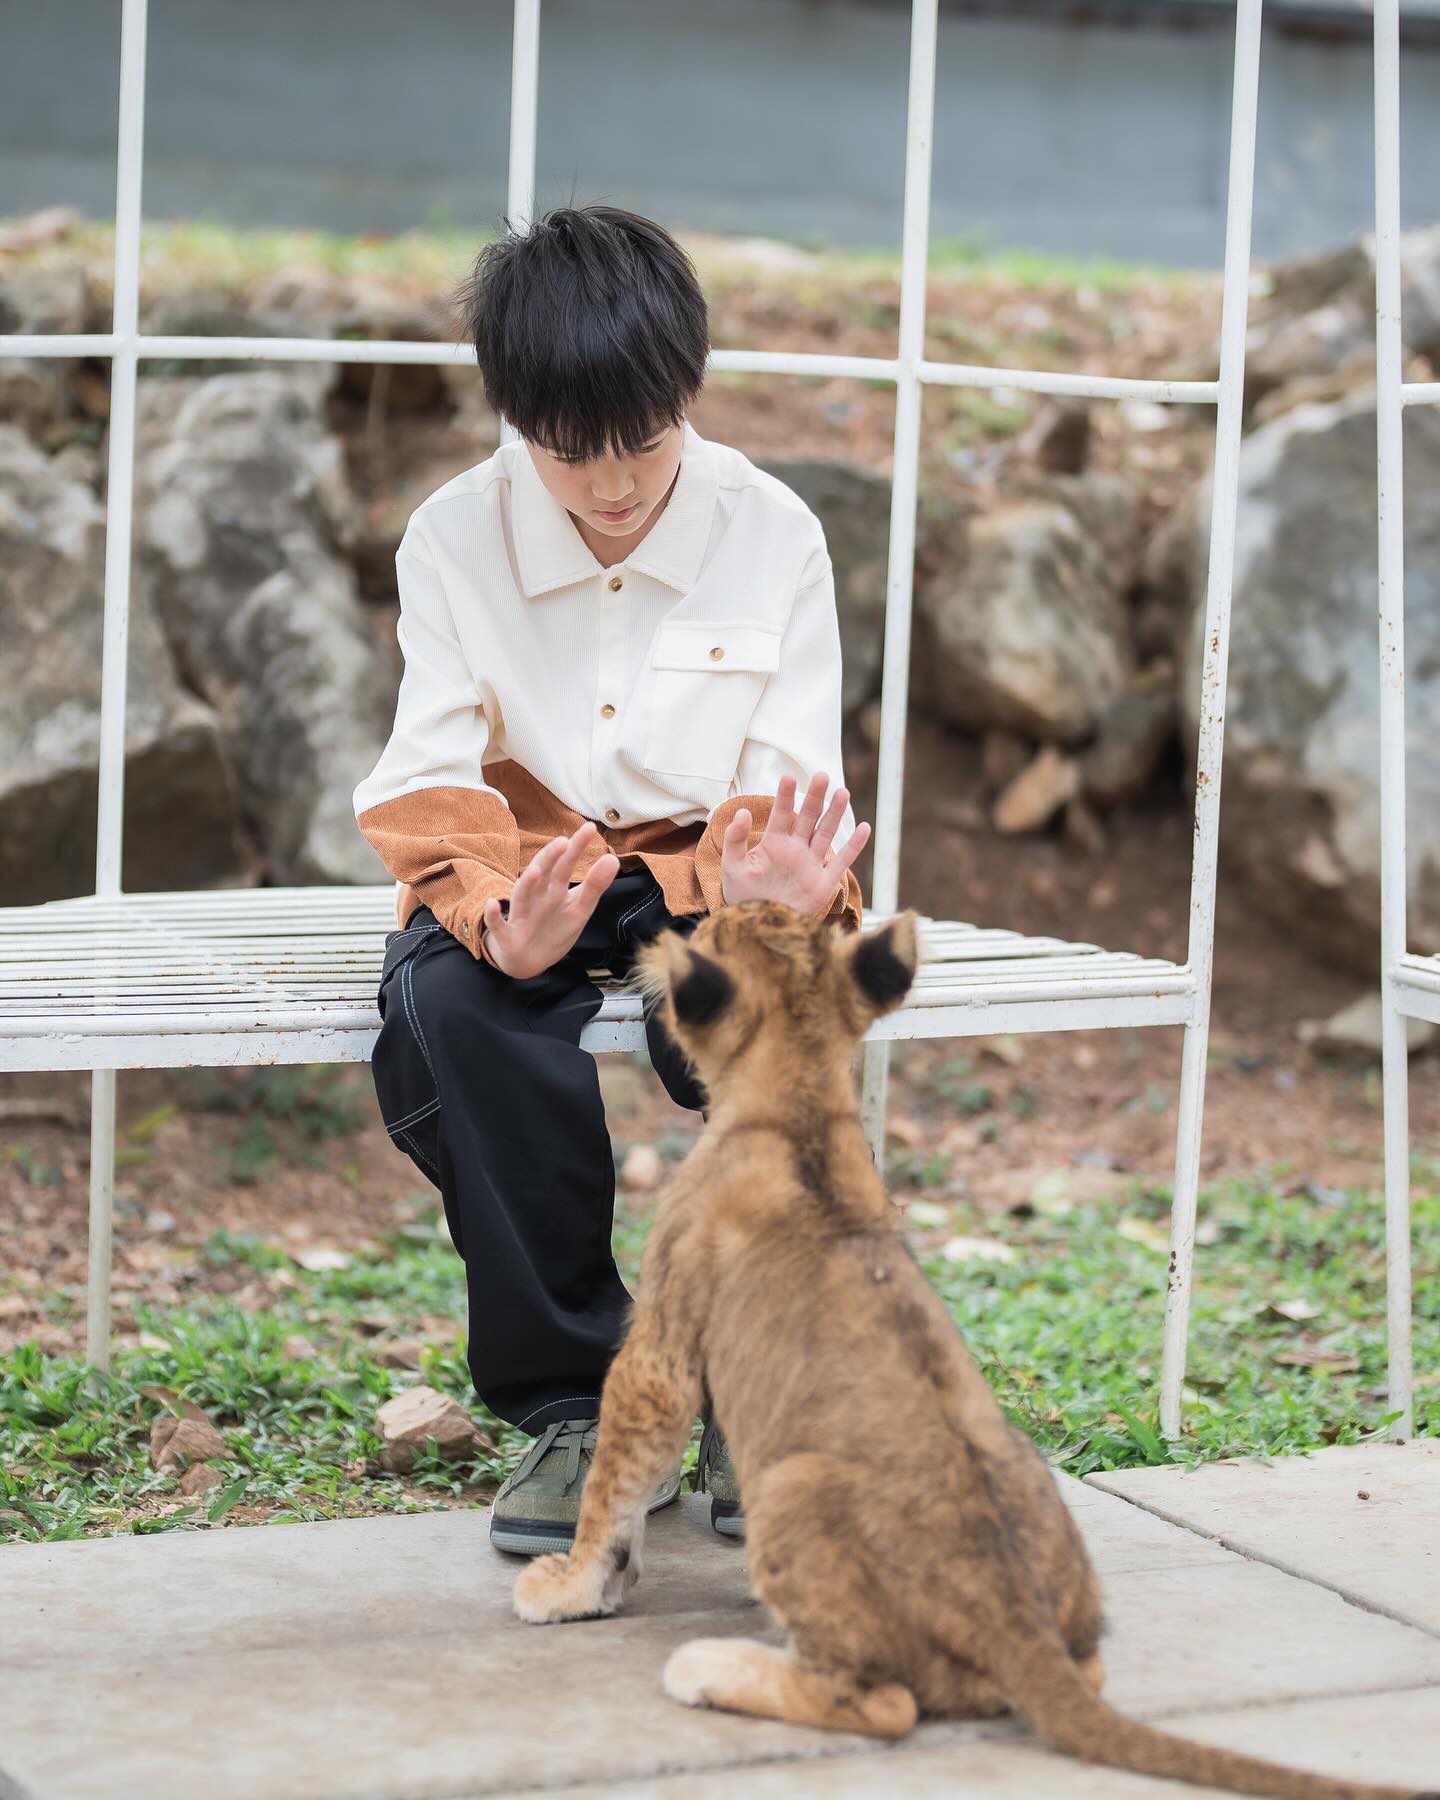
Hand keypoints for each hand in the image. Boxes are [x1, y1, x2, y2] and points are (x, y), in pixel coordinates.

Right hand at [481, 822, 618, 977]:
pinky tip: (492, 905)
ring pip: (521, 896)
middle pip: (543, 875)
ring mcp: (521, 915)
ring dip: (526, 883)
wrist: (530, 961)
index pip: (566, 865)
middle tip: (563, 841)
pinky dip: (493, 916)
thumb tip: (612, 858)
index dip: (577, 848)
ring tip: (535, 870)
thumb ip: (595, 885)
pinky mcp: (507, 936)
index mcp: (554, 889)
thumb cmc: (555, 928)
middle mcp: (536, 897)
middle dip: (550, 859)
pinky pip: (498, 926)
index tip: (590, 828)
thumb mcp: (579, 908)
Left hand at [719, 772, 870, 915]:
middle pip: (808, 818)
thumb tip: (742, 811)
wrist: (758, 925)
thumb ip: (735, 839)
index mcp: (774, 843)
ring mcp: (811, 864)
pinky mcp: (823, 883)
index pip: (781, 814)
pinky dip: (854, 846)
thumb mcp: (732, 867)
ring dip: (835, 814)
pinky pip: (842, 862)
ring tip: (842, 793)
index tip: (788, 777)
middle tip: (821, 775)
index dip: (785, 796)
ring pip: (826, 834)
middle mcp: (795, 849)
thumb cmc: (744, 895)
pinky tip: (865, 828)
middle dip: (814, 797)